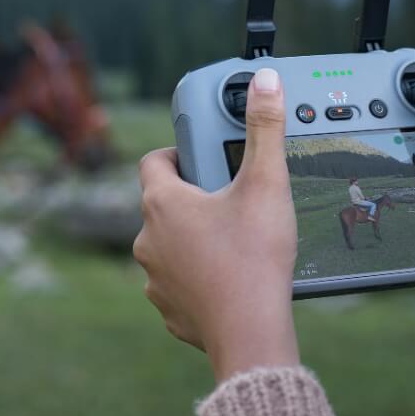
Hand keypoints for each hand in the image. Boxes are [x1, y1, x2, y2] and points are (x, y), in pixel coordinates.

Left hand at [134, 68, 298, 382]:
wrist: (251, 333)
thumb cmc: (254, 259)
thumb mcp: (267, 183)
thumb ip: (265, 128)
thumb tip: (265, 82)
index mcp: (162, 203)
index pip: (154, 161)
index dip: (178, 153)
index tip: (202, 157)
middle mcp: (147, 238)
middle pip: (164, 204)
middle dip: (195, 199)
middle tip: (233, 201)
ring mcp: (154, 277)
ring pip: (169, 245)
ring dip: (194, 239)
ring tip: (234, 242)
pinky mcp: (167, 308)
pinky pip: (178, 282)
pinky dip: (197, 277)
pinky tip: (228, 277)